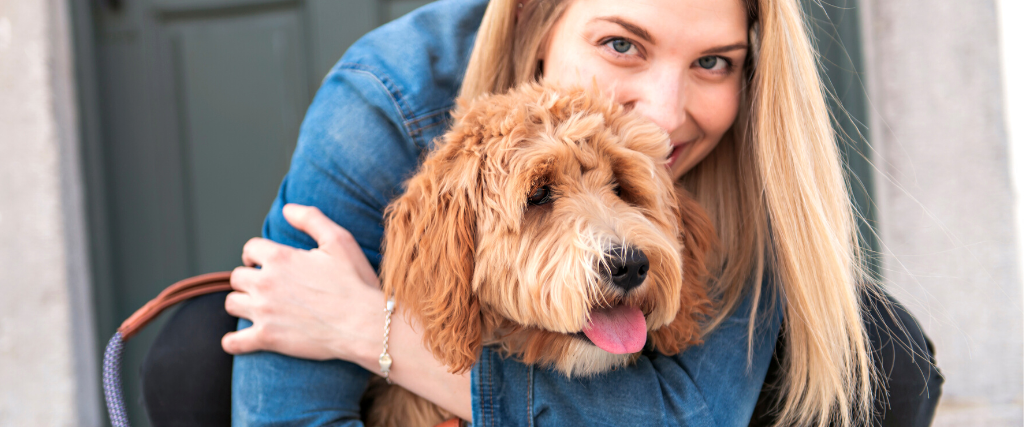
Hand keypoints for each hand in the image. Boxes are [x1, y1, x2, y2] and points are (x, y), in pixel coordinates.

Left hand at [222, 203, 384, 363]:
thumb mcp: (339, 241)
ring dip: (242, 303)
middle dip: (248, 278)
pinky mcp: (267, 338)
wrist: (364, 324)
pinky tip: (238, 340)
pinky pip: (234, 342)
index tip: (260, 261)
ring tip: (255, 307)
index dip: (255, 254)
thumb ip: (311, 219)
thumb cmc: (355, 282)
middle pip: (237, 276)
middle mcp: (266, 282)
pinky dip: (233, 341)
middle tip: (262, 285)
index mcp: (280, 257)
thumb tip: (287, 209)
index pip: (250, 249)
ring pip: (233, 303)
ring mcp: (264, 311)